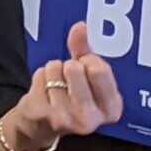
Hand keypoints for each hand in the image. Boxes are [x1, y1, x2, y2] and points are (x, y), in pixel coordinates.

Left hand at [0, 22, 122, 150]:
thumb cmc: (69, 97)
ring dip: (52, 72)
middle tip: (68, 80)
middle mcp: (92, 118)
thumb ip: (85, 50)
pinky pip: (40, 76)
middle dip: (69, 66)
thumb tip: (82, 27)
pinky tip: (43, 93)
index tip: (86, 67)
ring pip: (55, 68)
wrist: (40, 124)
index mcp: (111, 108)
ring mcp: (68, 118)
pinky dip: (39, 78)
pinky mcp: (45, 114)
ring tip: (54, 87)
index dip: (89, 61)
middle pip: (75, 67)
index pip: (99, 69)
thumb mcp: (85, 76)